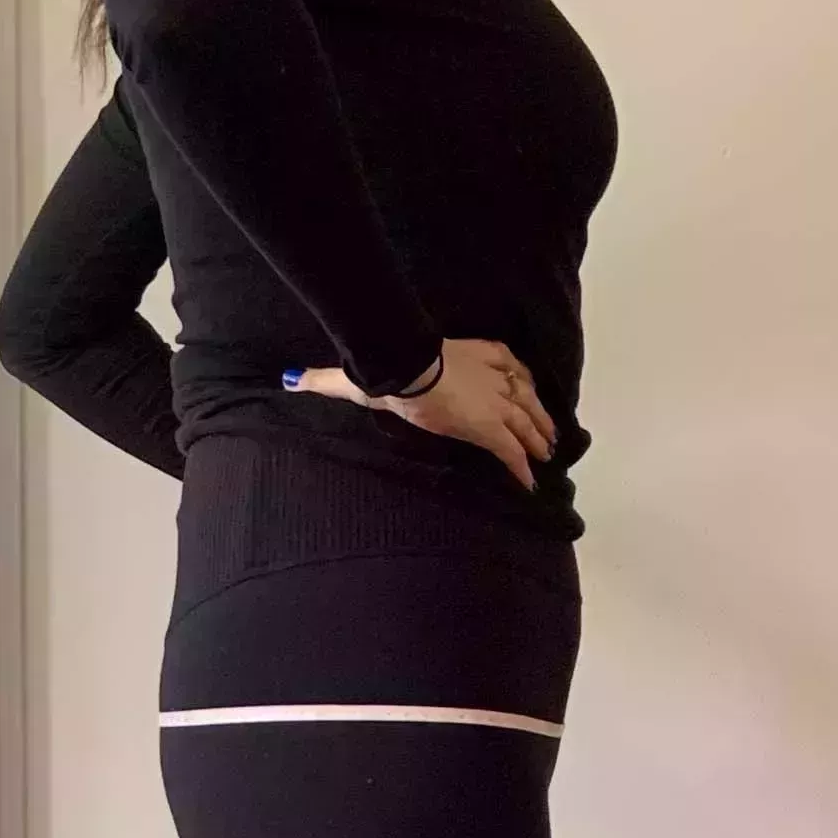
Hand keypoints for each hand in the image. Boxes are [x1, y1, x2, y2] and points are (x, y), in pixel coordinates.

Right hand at [284, 339, 556, 491]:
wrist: (412, 371)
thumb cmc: (394, 368)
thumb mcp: (369, 373)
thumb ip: (330, 380)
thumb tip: (291, 381)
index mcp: (476, 354)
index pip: (509, 366)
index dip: (518, 382)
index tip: (524, 391)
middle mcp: (494, 377)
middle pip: (526, 396)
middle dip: (536, 414)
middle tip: (546, 431)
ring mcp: (498, 404)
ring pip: (527, 424)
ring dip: (537, 439)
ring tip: (545, 454)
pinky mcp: (493, 429)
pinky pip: (515, 452)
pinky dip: (523, 468)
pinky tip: (529, 483)